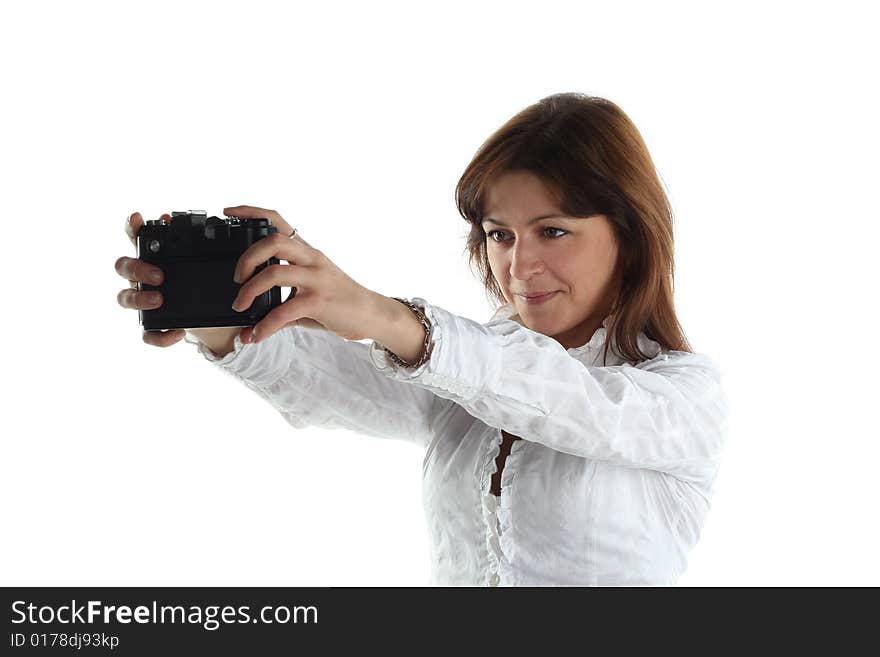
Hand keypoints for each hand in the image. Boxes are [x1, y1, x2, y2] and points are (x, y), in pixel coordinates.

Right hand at [115, 211, 187, 346]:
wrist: (214, 318)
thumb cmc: (200, 283)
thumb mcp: (200, 263)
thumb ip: (188, 244)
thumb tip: (170, 218)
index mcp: (152, 258)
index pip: (135, 238)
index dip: (131, 228)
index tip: (137, 218)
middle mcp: (141, 278)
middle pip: (123, 267)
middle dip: (138, 269)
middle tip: (159, 275)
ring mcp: (143, 301)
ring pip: (125, 298)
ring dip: (139, 298)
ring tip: (159, 300)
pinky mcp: (152, 325)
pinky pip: (147, 333)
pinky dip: (161, 335)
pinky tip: (178, 332)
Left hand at [227, 205, 378, 343]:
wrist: (372, 314)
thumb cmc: (340, 302)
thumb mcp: (310, 293)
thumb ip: (280, 304)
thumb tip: (248, 326)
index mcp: (308, 252)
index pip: (278, 221)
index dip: (252, 212)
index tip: (229, 213)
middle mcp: (312, 259)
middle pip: (273, 241)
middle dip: (246, 258)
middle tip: (236, 278)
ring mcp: (316, 279)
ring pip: (274, 272)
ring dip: (249, 290)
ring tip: (240, 306)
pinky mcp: (319, 301)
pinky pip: (284, 311)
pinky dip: (265, 325)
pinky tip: (257, 335)